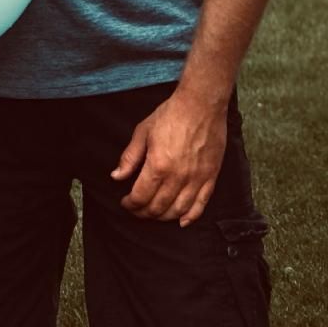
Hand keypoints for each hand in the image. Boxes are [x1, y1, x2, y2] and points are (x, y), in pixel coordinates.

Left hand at [110, 89, 227, 225]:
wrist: (201, 104)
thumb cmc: (170, 115)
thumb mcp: (143, 132)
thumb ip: (130, 157)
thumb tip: (116, 177)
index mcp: (158, 166)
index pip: (140, 197)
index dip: (130, 204)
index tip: (125, 202)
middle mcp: (178, 177)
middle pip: (158, 207)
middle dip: (143, 212)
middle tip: (137, 209)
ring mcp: (196, 179)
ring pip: (178, 210)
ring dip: (163, 217)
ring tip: (154, 214)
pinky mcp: (210, 177)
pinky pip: (201, 204)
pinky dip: (190, 216)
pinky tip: (182, 222)